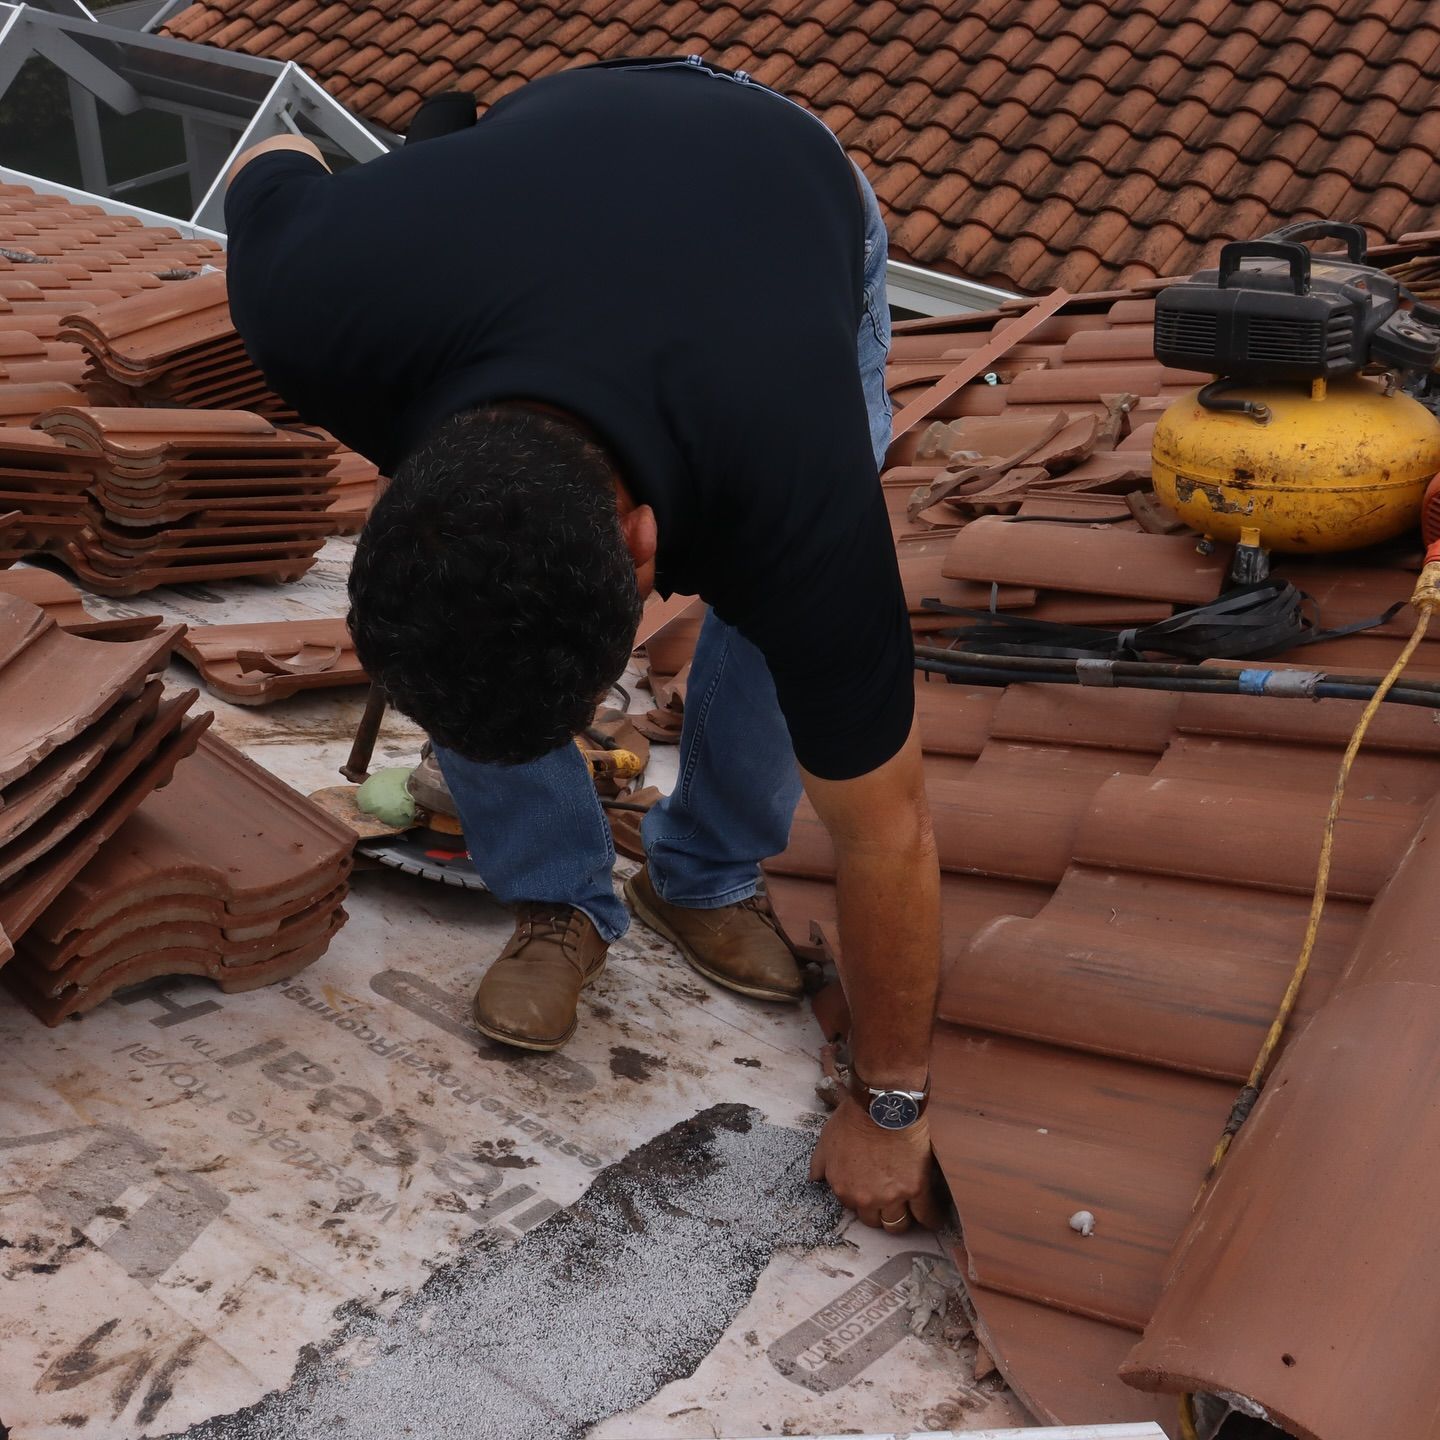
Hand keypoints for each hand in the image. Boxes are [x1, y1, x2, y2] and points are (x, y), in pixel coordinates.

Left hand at [809, 1096, 945, 1231]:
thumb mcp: (826, 1140)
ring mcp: (892, 1196)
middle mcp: (867, 1199)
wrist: (881, 1104)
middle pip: (874, 1221)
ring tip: (908, 1212)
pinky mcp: (916, 1188)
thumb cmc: (853, 1119)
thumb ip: (819, 1164)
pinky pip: (926, 1215)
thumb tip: (814, 1179)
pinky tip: (932, 1220)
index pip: (853, 1208)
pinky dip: (930, 1219)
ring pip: (897, 1224)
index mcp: (844, 1190)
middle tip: (887, 1199)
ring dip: (901, 1219)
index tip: (869, 1191)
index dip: (861, 1199)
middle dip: (878, 1212)